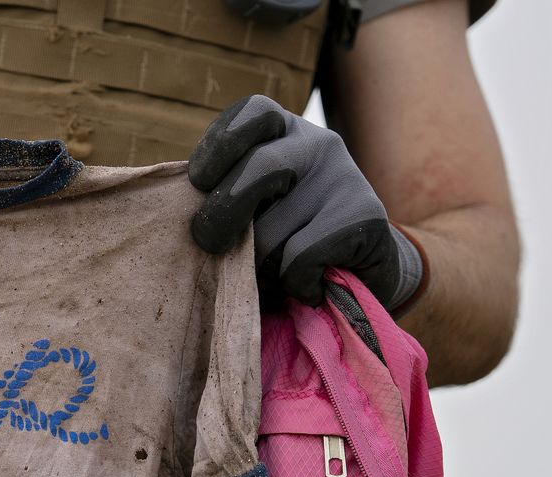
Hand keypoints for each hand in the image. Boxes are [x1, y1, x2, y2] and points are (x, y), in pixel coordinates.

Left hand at [188, 96, 422, 309]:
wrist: (365, 269)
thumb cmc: (291, 236)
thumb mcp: (257, 205)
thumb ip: (227, 196)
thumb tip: (185, 217)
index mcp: (284, 131)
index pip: (249, 115)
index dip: (215, 148)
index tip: (199, 184)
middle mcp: (318, 144)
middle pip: (257, 169)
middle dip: (222, 214)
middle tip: (209, 243)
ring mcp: (344, 176)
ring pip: (271, 232)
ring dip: (260, 268)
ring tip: (275, 275)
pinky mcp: (364, 215)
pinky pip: (298, 259)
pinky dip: (293, 285)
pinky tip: (308, 287)